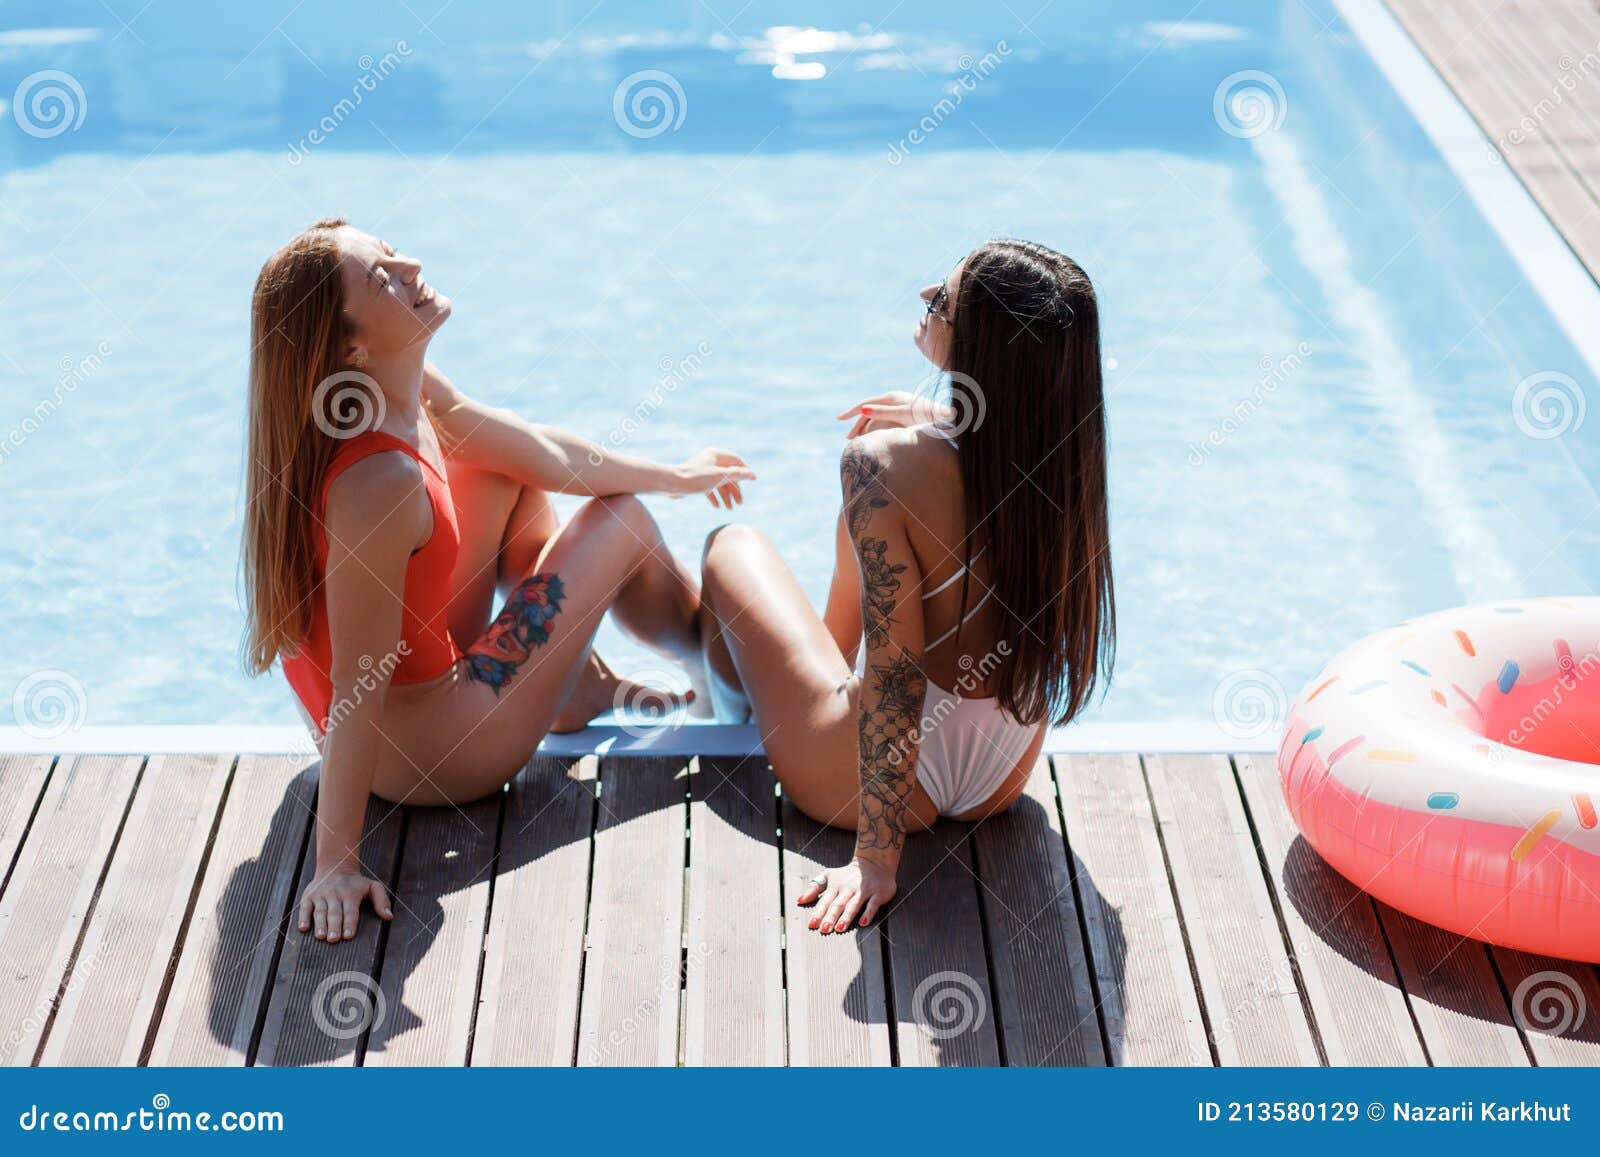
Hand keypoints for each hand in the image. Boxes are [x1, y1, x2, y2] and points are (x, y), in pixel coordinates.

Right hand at [297, 867, 393, 942]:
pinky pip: (304, 908)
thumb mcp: (373, 887)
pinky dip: (303, 917)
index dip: (349, 924)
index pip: (350, 911)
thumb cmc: (356, 883)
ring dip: (320, 924)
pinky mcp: (308, 897)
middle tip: (333, 939)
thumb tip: (389, 917)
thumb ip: (382, 901)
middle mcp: (335, 894)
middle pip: (335, 913)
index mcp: (351, 894)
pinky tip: (303, 928)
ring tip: (321, 936)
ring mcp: (320, 895)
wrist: (335, 867)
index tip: (348, 936)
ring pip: (320, 911)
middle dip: (334, 926)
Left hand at [671, 448, 756, 507]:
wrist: (672, 484)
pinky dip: (715, 496)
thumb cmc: (696, 478)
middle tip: (740, 503)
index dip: (745, 471)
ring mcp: (703, 470)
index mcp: (716, 454)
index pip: (736, 461)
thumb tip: (753, 474)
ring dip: (725, 495)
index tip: (752, 481)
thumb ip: (737, 475)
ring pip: (719, 482)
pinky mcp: (696, 480)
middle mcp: (710, 460)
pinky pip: (710, 487)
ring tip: (729, 508)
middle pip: (728, 474)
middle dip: (735, 489)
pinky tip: (717, 506)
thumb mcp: (720, 476)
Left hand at [796, 856, 896, 933]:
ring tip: (840, 928)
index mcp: (836, 886)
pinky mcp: (878, 894)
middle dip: (831, 917)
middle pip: (838, 904)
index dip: (818, 913)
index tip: (812, 924)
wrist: (874, 862)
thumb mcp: (828, 876)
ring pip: (853, 905)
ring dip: (846, 916)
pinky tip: (863, 922)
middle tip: (824, 929)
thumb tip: (799, 900)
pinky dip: (868, 913)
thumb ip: (814, 888)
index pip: (825, 901)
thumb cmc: (847, 874)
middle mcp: (848, 889)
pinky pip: (872, 905)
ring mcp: (863, 891)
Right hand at [837, 392, 954, 437]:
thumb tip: (862, 410)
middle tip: (848, 439)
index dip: (851, 412)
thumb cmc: (927, 415)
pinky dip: (876, 429)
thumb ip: (883, 412)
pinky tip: (874, 438)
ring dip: (866, 428)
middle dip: (857, 424)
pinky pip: (884, 421)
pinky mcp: (904, 416)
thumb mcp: (903, 414)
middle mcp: (894, 400)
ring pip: (876, 417)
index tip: (838, 419)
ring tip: (858, 441)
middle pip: (869, 411)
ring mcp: (899, 408)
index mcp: (891, 397)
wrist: (948, 418)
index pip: (865, 404)